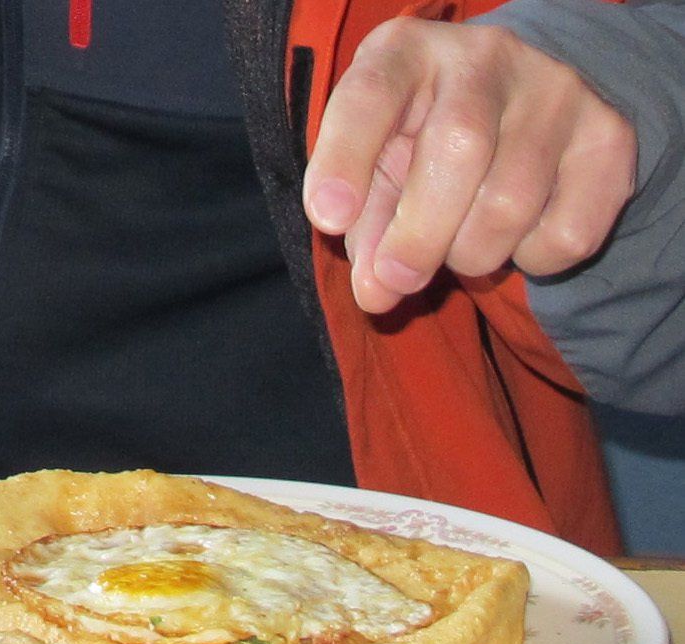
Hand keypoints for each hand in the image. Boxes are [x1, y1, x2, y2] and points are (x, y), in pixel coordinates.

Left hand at [301, 18, 635, 313]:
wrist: (515, 109)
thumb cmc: (417, 146)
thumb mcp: (376, 172)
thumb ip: (365, 229)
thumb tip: (378, 294)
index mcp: (405, 54)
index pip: (370, 96)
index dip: (345, 161)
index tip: (329, 219)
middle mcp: (485, 57)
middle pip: (458, 151)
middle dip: (417, 238)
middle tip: (396, 278)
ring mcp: (556, 91)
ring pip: (511, 203)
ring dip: (471, 256)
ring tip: (456, 247)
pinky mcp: (608, 138)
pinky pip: (566, 233)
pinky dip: (530, 261)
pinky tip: (514, 238)